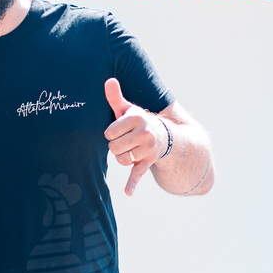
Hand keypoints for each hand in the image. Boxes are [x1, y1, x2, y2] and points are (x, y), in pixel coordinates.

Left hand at [104, 78, 166, 196]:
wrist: (164, 136)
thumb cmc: (138, 122)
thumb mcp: (128, 109)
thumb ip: (115, 96)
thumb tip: (108, 80)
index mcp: (137, 118)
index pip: (109, 132)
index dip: (111, 133)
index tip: (120, 130)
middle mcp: (145, 132)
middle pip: (113, 147)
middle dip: (116, 146)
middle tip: (126, 141)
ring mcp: (148, 149)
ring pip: (120, 159)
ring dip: (122, 157)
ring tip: (132, 149)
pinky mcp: (148, 162)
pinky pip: (138, 174)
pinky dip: (132, 184)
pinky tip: (127, 193)